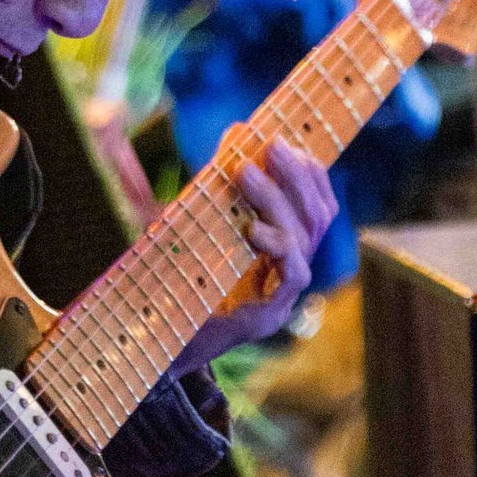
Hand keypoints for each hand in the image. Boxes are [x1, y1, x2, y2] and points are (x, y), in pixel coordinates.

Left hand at [176, 136, 338, 373]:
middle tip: (270, 145)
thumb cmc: (179, 279)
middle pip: (317, 216)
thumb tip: (234, 132)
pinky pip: (293, 273)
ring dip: (276, 199)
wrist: (158, 344)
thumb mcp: (201, 222)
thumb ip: (222, 183)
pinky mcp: (270, 315)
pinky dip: (277, 245)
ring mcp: (285, 295)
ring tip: (243, 172)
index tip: (283, 142)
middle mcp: (292, 270)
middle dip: (296, 176)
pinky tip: (253, 228)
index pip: (318, 205)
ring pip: (303, 238)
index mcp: (284, 249)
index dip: (309, 173)